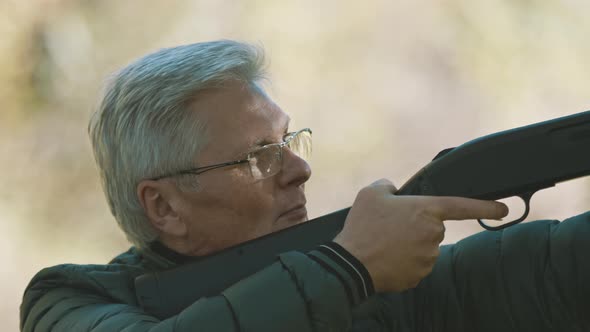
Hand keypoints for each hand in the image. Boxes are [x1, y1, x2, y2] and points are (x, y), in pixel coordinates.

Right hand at [333, 178, 507, 292]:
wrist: (352, 262)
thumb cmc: (363, 226)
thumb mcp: (371, 193)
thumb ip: (388, 186)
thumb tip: (394, 191)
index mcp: (425, 210)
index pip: (462, 206)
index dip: (485, 207)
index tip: (503, 209)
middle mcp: (432, 235)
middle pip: (432, 228)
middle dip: (415, 226)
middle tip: (390, 227)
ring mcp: (427, 258)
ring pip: (423, 247)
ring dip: (408, 244)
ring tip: (384, 243)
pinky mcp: (418, 276)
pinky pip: (415, 264)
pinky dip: (403, 261)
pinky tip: (386, 257)